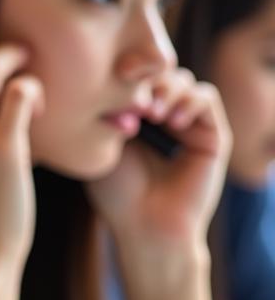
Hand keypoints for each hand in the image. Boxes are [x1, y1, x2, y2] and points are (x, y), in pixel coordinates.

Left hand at [87, 67, 229, 299]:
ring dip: (167, 88)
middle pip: (158, 72)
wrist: (145, 227)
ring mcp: (188, 125)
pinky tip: (171, 122)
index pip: (133, 77)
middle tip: (134, 101)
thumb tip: (86, 78)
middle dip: (145, 78)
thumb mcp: (98, 146)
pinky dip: (189, 100)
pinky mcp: (213, 135)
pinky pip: (206, 97)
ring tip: (152, 113)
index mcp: (136, 117)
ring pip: (183, 80)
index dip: (123, 72)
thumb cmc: (115, 194)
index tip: (106, 81)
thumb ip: (97, 113)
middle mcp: (163, 117)